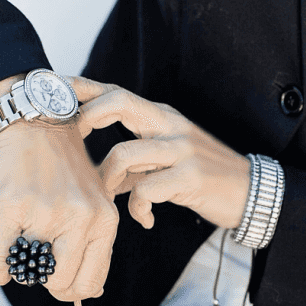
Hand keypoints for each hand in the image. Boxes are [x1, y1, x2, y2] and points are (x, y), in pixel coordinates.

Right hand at [0, 112, 118, 301]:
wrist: (35, 123)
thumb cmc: (62, 166)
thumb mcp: (95, 201)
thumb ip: (96, 243)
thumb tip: (94, 292)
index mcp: (105, 221)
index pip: (91, 283)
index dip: (71, 289)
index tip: (58, 278)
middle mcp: (81, 219)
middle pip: (62, 285)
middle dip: (46, 282)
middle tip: (37, 263)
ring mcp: (46, 214)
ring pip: (31, 274)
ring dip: (22, 269)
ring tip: (22, 246)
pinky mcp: (11, 208)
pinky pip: (0, 261)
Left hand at [72, 79, 250, 229]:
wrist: (251, 192)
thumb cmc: (204, 176)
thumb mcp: (168, 157)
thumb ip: (134, 159)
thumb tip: (94, 172)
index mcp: (161, 117)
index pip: (116, 92)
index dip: (84, 87)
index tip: (53, 86)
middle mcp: (170, 125)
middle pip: (119, 102)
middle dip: (88, 115)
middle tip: (72, 138)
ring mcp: (181, 150)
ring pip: (124, 153)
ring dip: (107, 180)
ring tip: (109, 197)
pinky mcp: (189, 178)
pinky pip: (146, 191)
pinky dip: (138, 209)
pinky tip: (144, 218)